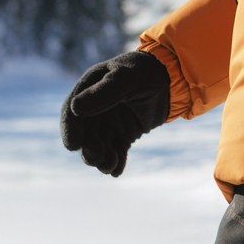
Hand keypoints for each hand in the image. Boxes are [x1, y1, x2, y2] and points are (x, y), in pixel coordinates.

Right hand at [60, 50, 171, 175]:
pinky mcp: (124, 134)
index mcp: (90, 89)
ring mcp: (110, 122)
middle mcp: (96, 108)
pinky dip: (116, 162)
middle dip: (88, 149)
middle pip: (85, 134)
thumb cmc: (147, 72)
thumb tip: (76, 108)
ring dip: (101, 159)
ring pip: (99, 146)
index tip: (73, 145)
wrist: (174, 81)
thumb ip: (104, 92)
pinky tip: (117, 172)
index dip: (70, 129)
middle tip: (97, 158)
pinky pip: (116, 151)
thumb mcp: (127, 78)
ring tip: (109, 166)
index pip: (72, 112)